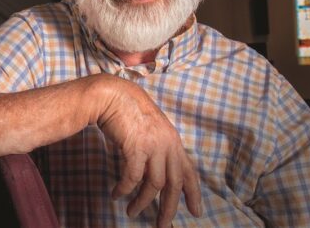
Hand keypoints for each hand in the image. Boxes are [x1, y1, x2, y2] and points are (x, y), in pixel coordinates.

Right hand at [96, 75, 201, 226]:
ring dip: (142, 202)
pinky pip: (133, 177)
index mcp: (173, 140)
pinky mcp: (136, 147)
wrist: (113, 95)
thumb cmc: (128, 109)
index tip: (196, 212)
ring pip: (154, 184)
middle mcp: (168, 144)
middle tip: (161, 225)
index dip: (193, 193)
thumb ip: (158, 146)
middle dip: (169, 208)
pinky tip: (117, 194)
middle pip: (174, 184)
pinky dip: (125, 189)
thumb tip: (157, 169)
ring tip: (132, 212)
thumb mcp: (151, 128)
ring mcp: (153, 146)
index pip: (189, 171)